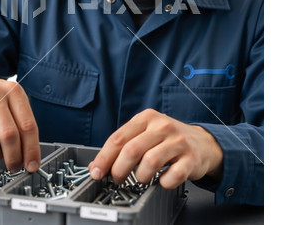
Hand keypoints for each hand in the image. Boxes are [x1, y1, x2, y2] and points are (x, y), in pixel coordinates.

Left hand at [89, 109, 222, 188]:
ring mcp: (178, 141)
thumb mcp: (146, 133)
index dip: (104, 157)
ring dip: (141, 177)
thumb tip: (98, 165)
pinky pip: (173, 176)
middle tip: (117, 179)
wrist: (203, 142)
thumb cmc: (168, 139)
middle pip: (131, 150)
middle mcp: (162, 126)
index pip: (118, 137)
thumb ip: (124, 145)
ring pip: (150, 162)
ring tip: (142, 179)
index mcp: (146, 118)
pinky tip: (162, 180)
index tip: (97, 171)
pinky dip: (163, 183)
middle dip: (119, 170)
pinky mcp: (191, 158)